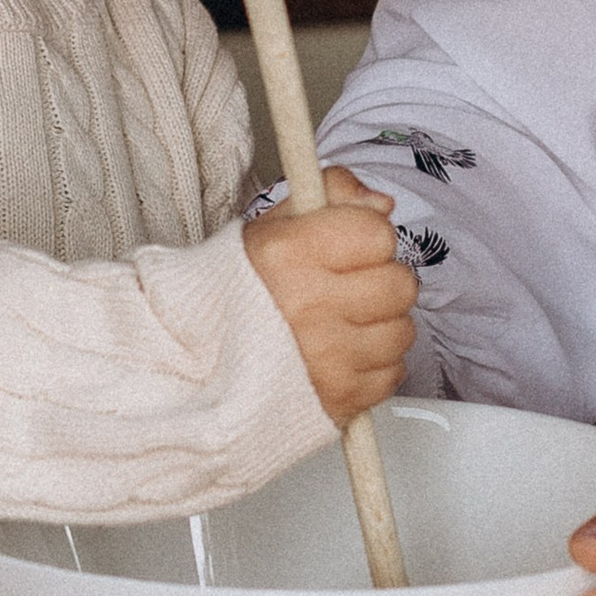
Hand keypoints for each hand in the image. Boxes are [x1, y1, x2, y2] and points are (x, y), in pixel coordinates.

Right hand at [244, 167, 417, 426]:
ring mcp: (326, 359)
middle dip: (380, 282)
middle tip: (348, 288)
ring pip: (402, 332)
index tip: (347, 247)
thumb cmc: (233, 295)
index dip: (367, 237)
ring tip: (340, 325)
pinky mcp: (338, 399)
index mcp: (289, 255)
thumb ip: (332, 197)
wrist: (193, 367)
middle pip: (400, 284)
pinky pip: (391, 374)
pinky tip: (340, 356)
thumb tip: (381, 204)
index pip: (378, 233)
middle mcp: (309, 307)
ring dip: (379, 327)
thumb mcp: (271, 228)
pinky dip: (372, 366)